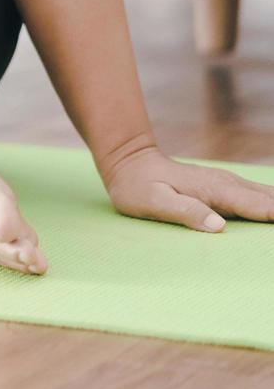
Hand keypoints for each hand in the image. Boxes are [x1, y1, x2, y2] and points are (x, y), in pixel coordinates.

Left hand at [100, 144, 273, 231]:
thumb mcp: (152, 203)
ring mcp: (231, 185)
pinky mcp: (228, 188)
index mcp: (218, 192)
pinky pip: (262, 198)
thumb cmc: (138, 188)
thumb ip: (184, 213)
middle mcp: (230, 185)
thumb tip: (218, 226)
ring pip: (272, 197)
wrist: (130, 163)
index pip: (263, 209)